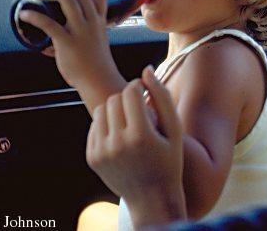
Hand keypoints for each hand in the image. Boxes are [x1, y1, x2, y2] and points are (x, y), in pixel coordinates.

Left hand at [18, 0, 118, 87]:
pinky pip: (49, 25)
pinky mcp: (67, 43)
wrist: (99, 81)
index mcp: (100, 22)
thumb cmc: (95, 66)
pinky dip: (35, 16)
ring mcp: (80, 32)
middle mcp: (91, 23)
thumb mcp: (96, 43)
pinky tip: (24, 14)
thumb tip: (56, 42)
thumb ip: (81, 37)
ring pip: (67, 1)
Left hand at [86, 66, 185, 226]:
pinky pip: (95, 126)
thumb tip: (146, 69)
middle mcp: (118, 144)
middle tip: (139, 109)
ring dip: (115, 109)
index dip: (138, 86)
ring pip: (102, 110)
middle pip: (115, 99)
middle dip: (127, 98)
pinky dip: (107, 124)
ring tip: (130, 121)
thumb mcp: (174, 129)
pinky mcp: (92, 157)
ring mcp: (102, 152)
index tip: (145, 92)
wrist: (152, 197)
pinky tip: (121, 135)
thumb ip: (161, 96)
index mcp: (140, 135)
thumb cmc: (169, 159)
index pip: (130, 91)